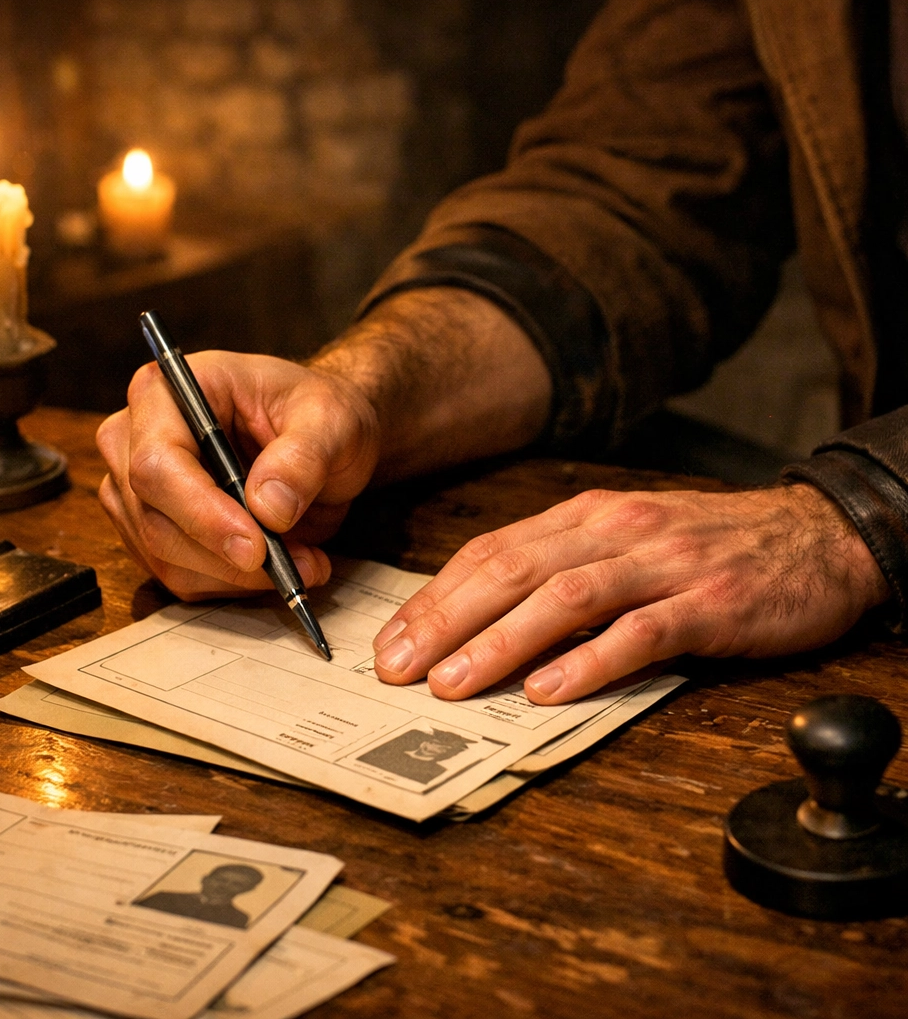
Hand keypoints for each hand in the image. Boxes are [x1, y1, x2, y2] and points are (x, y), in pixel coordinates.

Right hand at [97, 351, 378, 599]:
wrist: (321, 436)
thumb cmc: (315, 411)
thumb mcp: (329, 419)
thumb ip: (303, 457)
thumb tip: (268, 507)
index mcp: (167, 391)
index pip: (157, 463)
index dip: (202, 512)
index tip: (256, 546)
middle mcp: (135, 438)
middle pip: (152, 518)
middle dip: (225, 555)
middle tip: (294, 564)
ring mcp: (136, 489)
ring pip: (165, 556)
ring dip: (237, 576)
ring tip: (302, 561)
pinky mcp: (151, 531)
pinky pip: (180, 577)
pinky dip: (234, 584)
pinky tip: (279, 566)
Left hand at [372, 483, 889, 702]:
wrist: (814, 535)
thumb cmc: (706, 546)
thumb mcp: (622, 540)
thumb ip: (560, 569)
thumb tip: (484, 619)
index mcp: (585, 518)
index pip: (491, 552)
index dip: (435, 598)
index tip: (393, 641)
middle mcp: (614, 532)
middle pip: (513, 572)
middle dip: (446, 622)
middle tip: (398, 669)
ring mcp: (663, 565)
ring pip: (565, 599)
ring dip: (502, 642)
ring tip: (454, 684)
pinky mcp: (711, 603)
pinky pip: (642, 632)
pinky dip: (590, 661)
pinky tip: (550, 690)